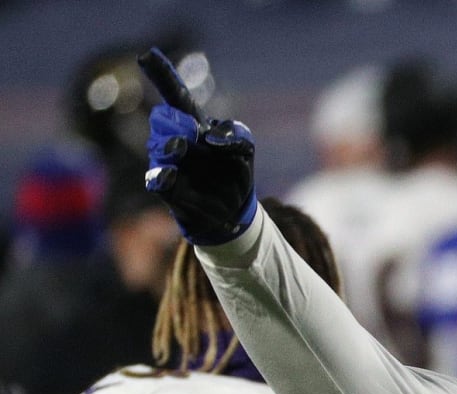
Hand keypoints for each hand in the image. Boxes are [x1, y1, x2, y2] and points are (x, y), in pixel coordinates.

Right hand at [140, 47, 257, 244]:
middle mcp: (176, 140)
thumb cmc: (235, 171)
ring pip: (161, 147)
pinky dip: (162, 176)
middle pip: (165, 120)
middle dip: (177, 123)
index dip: (162, 75)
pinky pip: (158, 179)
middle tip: (194, 134)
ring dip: (173, 146)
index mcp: (195, 125)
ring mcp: (169, 163)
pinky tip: (167, 175)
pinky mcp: (167, 188)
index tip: (146, 55)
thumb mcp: (245, 147)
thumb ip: (235, 135)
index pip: (177, 97)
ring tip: (182, 150)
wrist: (234, 209)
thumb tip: (207, 137)